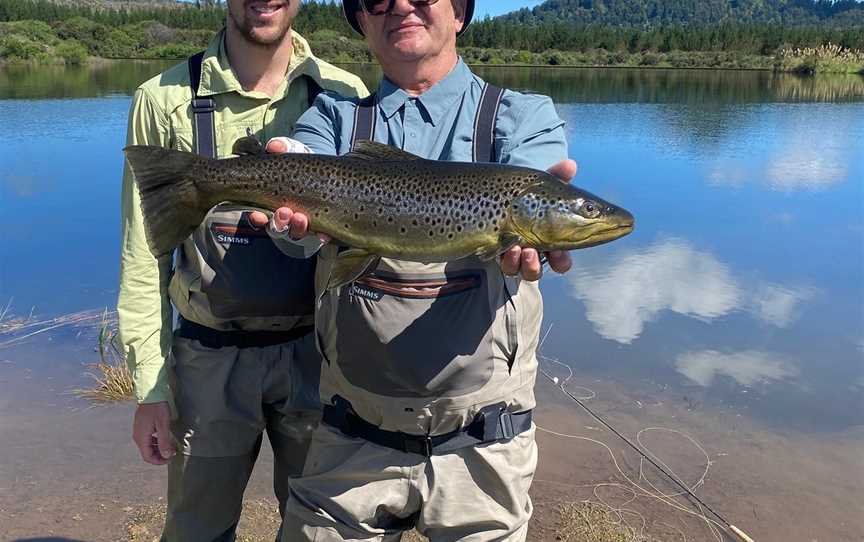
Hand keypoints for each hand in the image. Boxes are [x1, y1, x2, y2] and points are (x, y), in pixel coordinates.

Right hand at [132, 402, 174, 464]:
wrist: (151, 394)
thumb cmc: (157, 408)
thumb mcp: (163, 425)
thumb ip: (164, 441)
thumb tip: (166, 456)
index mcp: (141, 438)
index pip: (147, 457)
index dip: (159, 461)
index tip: (170, 458)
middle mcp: (137, 436)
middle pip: (147, 452)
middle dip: (160, 455)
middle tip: (172, 452)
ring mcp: (139, 431)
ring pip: (148, 446)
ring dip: (158, 449)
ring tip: (170, 446)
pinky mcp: (142, 426)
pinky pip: (148, 439)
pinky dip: (156, 442)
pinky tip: (165, 439)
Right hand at [247, 138, 329, 241]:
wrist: (328, 174)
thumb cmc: (303, 165)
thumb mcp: (294, 153)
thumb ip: (283, 147)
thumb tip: (274, 145)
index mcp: (271, 203)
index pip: (258, 216)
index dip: (256, 218)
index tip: (256, 215)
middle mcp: (284, 218)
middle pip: (277, 228)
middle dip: (279, 222)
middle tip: (284, 212)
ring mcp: (302, 225)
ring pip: (295, 233)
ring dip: (297, 227)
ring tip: (301, 218)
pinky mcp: (320, 229)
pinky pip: (319, 237)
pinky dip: (321, 237)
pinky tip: (324, 235)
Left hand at [499, 159, 576, 280]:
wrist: (492, 191)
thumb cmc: (524, 193)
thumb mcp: (540, 184)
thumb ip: (557, 176)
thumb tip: (570, 165)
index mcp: (549, 240)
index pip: (560, 259)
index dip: (561, 261)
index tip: (558, 253)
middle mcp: (532, 251)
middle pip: (539, 269)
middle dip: (538, 265)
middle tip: (534, 253)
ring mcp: (513, 254)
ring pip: (521, 270)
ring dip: (523, 263)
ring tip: (521, 248)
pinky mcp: (497, 253)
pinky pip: (505, 265)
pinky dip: (508, 258)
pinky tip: (507, 246)